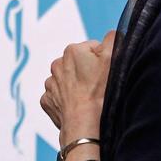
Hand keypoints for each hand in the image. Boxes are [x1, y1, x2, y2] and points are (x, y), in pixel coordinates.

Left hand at [41, 31, 114, 160]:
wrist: (84, 125)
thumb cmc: (100, 92)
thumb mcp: (113, 58)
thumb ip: (113, 38)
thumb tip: (110, 34)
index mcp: (73, 50)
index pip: (93, 49)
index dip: (103, 61)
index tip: (106, 74)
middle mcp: (57, 64)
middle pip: (78, 64)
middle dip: (87, 72)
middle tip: (98, 87)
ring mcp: (50, 84)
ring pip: (67, 80)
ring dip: (76, 86)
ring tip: (88, 98)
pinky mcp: (47, 101)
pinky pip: (58, 97)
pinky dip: (66, 101)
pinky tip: (76, 107)